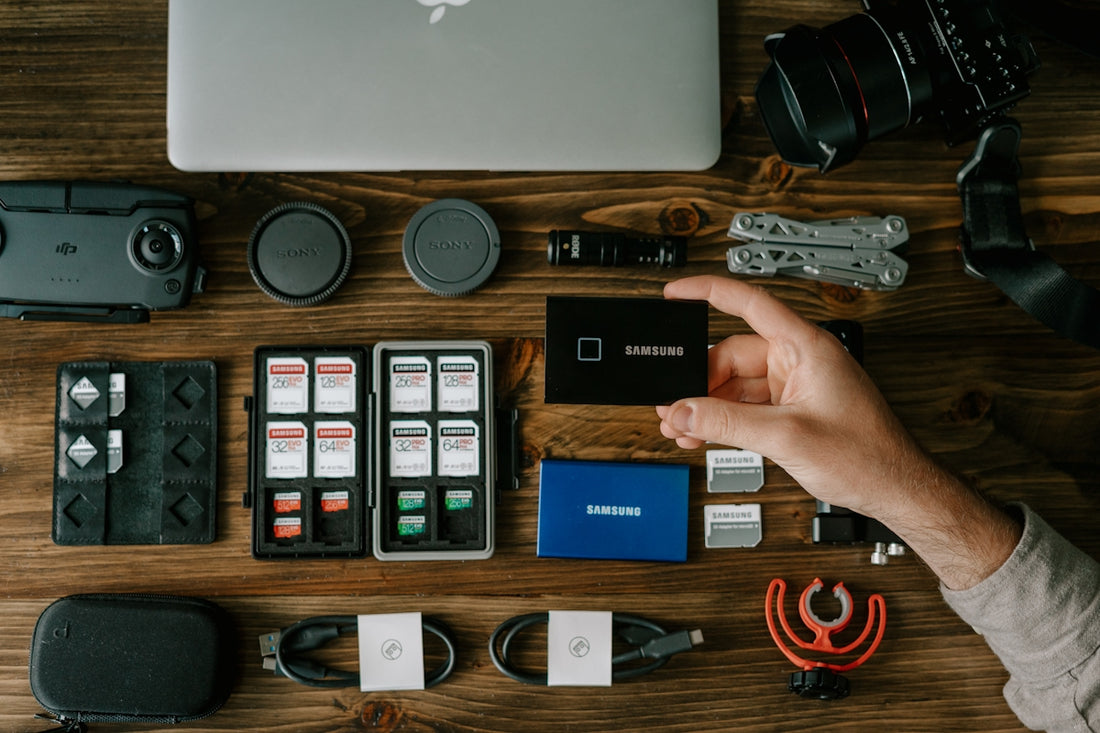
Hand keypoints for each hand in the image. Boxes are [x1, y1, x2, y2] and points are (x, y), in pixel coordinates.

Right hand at [655, 275, 925, 520]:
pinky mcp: (792, 409)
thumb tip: (683, 411)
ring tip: (680, 426)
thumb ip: (727, 422)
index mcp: (806, 347)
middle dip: (699, 380)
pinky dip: (723, 419)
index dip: (707, 292)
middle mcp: (800, 360)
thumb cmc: (867, 457)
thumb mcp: (785, 437)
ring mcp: (796, 385)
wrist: (894, 490)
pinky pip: (747, 406)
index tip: (675, 293)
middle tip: (673, 405)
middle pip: (732, 355)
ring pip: (735, 384)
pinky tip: (702, 434)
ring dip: (707, 405)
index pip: (749, 303)